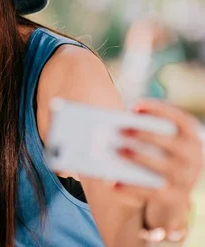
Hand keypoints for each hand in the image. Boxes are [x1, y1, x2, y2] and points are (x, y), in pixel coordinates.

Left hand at [115, 99, 202, 230]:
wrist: (172, 194)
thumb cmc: (158, 158)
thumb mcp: (157, 144)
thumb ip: (141, 132)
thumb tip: (109, 126)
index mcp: (191, 138)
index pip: (182, 120)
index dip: (160, 110)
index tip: (135, 106)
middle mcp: (194, 158)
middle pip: (174, 144)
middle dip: (147, 135)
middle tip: (122, 130)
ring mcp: (186, 179)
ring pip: (165, 168)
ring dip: (140, 158)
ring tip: (117, 151)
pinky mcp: (173, 198)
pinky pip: (151, 193)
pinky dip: (130, 187)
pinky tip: (112, 182)